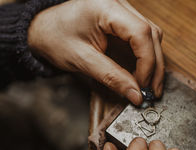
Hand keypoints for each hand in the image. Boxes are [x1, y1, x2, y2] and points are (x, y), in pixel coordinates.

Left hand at [28, 0, 164, 104]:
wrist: (42, 29)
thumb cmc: (55, 39)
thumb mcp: (81, 60)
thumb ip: (111, 77)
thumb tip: (135, 94)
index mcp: (105, 7)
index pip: (140, 32)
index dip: (147, 62)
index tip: (142, 85)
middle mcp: (118, 3)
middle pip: (151, 33)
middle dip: (154, 66)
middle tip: (151, 92)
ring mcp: (122, 10)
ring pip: (150, 35)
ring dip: (152, 62)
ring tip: (147, 87)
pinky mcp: (121, 19)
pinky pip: (141, 38)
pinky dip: (144, 57)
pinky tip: (141, 75)